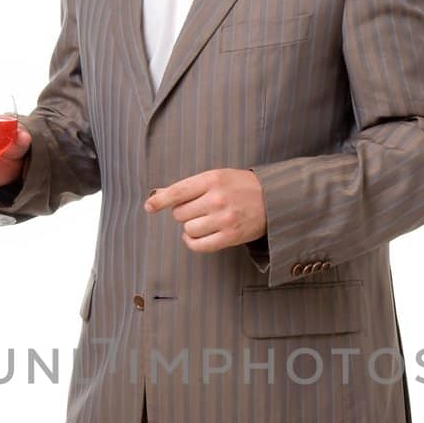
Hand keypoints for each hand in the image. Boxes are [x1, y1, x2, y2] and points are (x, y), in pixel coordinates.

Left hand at [143, 167, 266, 252]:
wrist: (274, 199)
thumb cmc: (242, 187)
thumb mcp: (217, 177)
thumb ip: (189, 186)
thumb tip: (158, 195)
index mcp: (212, 179)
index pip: (177, 191)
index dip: (160, 201)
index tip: (149, 206)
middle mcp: (217, 199)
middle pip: (180, 213)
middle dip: (184, 212)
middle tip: (199, 208)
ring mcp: (224, 219)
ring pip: (188, 229)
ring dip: (190, 228)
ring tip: (203, 221)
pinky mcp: (230, 236)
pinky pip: (199, 245)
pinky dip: (192, 242)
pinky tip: (195, 237)